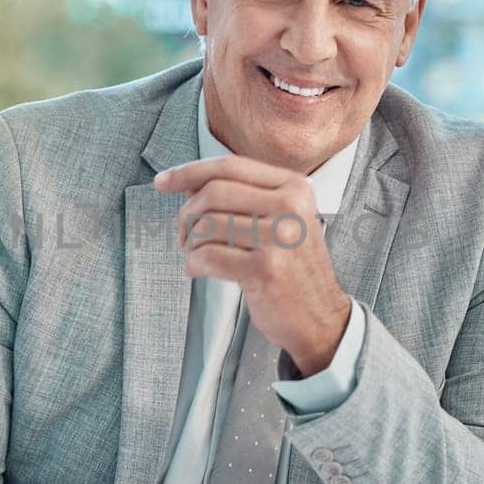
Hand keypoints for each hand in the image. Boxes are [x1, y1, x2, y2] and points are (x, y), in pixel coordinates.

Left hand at [154, 155, 352, 375]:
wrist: (321, 318)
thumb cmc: (292, 269)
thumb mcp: (281, 221)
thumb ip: (242, 197)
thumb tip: (188, 182)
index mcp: (295, 187)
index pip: (230, 166)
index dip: (189, 171)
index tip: (162, 182)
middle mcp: (290, 206)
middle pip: (214, 191)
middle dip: (187, 214)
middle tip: (183, 236)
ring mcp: (279, 237)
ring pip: (207, 223)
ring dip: (189, 243)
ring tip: (196, 256)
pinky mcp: (265, 269)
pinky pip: (208, 255)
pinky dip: (193, 264)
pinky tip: (199, 271)